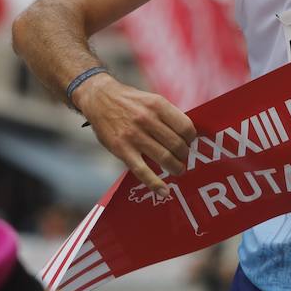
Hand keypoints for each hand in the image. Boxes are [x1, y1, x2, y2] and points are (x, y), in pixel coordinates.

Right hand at [74, 73, 195, 194]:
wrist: (99, 99)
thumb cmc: (129, 101)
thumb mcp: (151, 99)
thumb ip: (167, 116)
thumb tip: (187, 135)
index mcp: (158, 105)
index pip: (185, 127)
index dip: (191, 139)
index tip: (189, 143)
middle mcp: (147, 120)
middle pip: (177, 145)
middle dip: (184, 155)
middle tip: (183, 158)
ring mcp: (134, 136)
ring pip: (164, 158)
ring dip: (176, 168)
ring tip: (177, 170)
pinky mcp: (122, 150)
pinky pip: (142, 171)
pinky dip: (155, 184)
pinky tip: (164, 191)